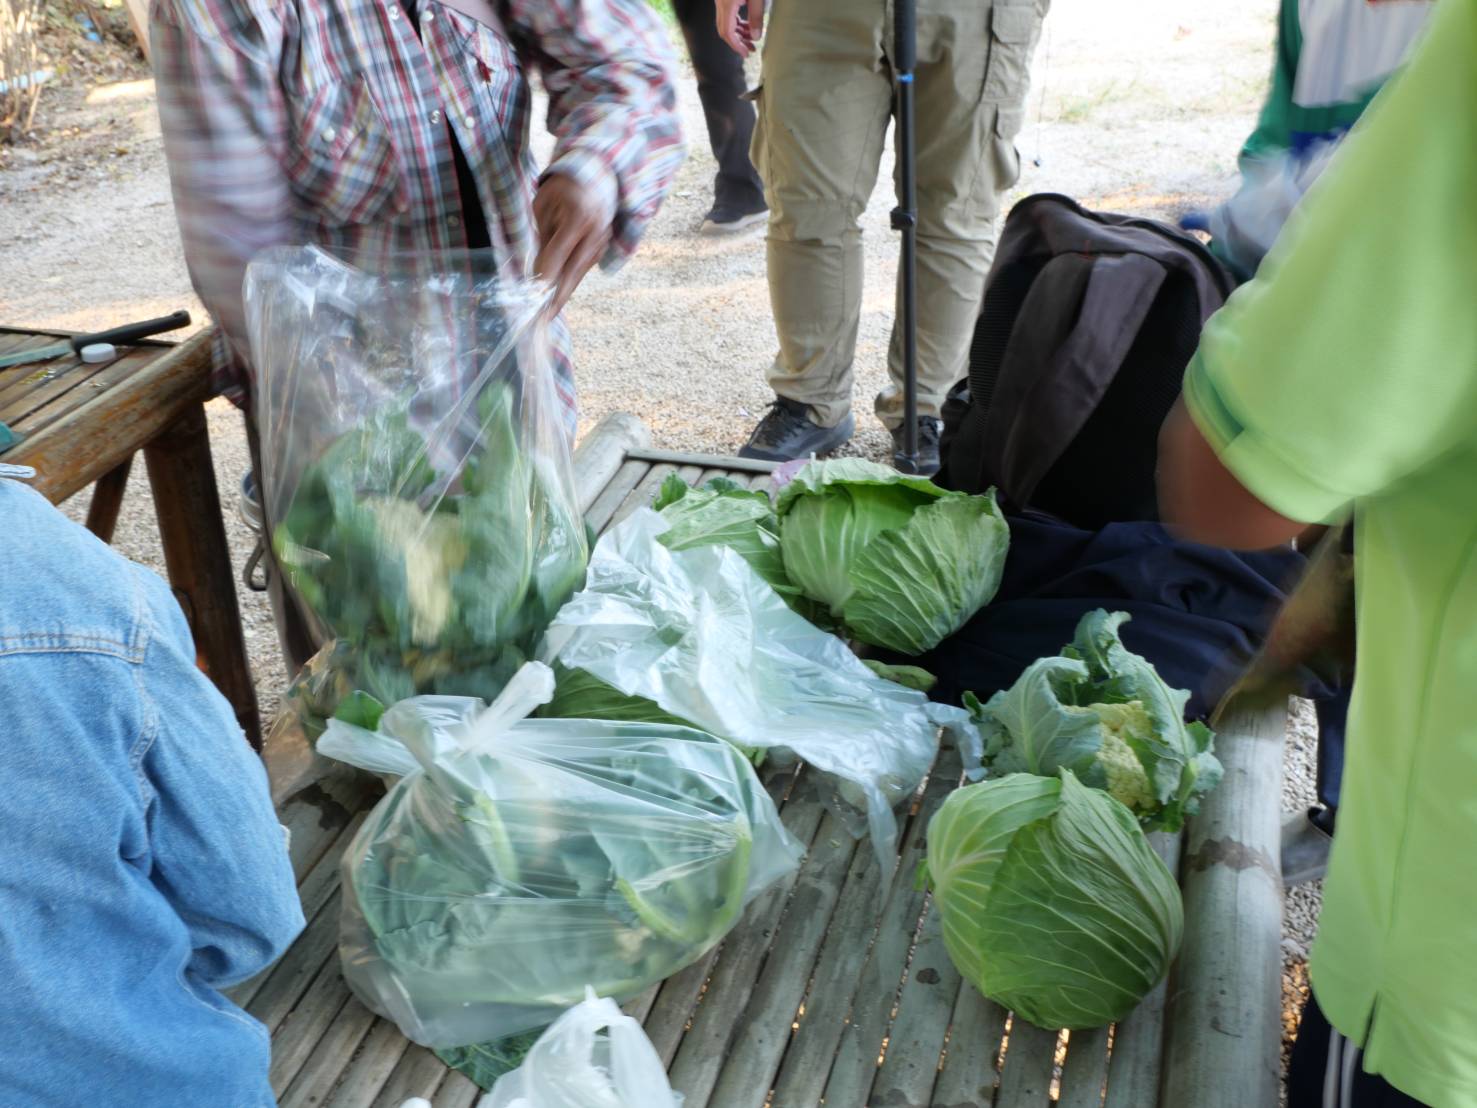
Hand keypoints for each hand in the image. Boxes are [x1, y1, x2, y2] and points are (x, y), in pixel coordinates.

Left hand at [532, 173, 612, 314]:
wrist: (596, 174)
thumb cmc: (562, 188)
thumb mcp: (544, 206)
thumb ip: (543, 237)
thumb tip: (539, 270)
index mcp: (579, 216)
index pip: (559, 253)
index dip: (546, 276)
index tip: (535, 297)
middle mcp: (595, 232)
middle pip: (574, 271)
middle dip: (558, 297)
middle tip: (544, 319)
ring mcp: (602, 241)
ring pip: (579, 273)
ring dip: (563, 293)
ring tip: (546, 313)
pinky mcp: (602, 248)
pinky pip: (582, 268)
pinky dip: (569, 282)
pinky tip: (556, 296)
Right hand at [717, 0, 764, 56]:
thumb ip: (756, 16)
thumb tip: (755, 36)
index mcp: (727, 5)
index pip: (727, 32)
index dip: (737, 46)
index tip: (745, 54)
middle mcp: (720, 3)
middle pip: (724, 30)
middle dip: (738, 42)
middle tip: (750, 48)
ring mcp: (721, 1)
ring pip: (726, 23)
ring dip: (739, 32)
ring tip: (752, 36)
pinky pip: (728, 15)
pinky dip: (737, 23)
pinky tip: (747, 25)